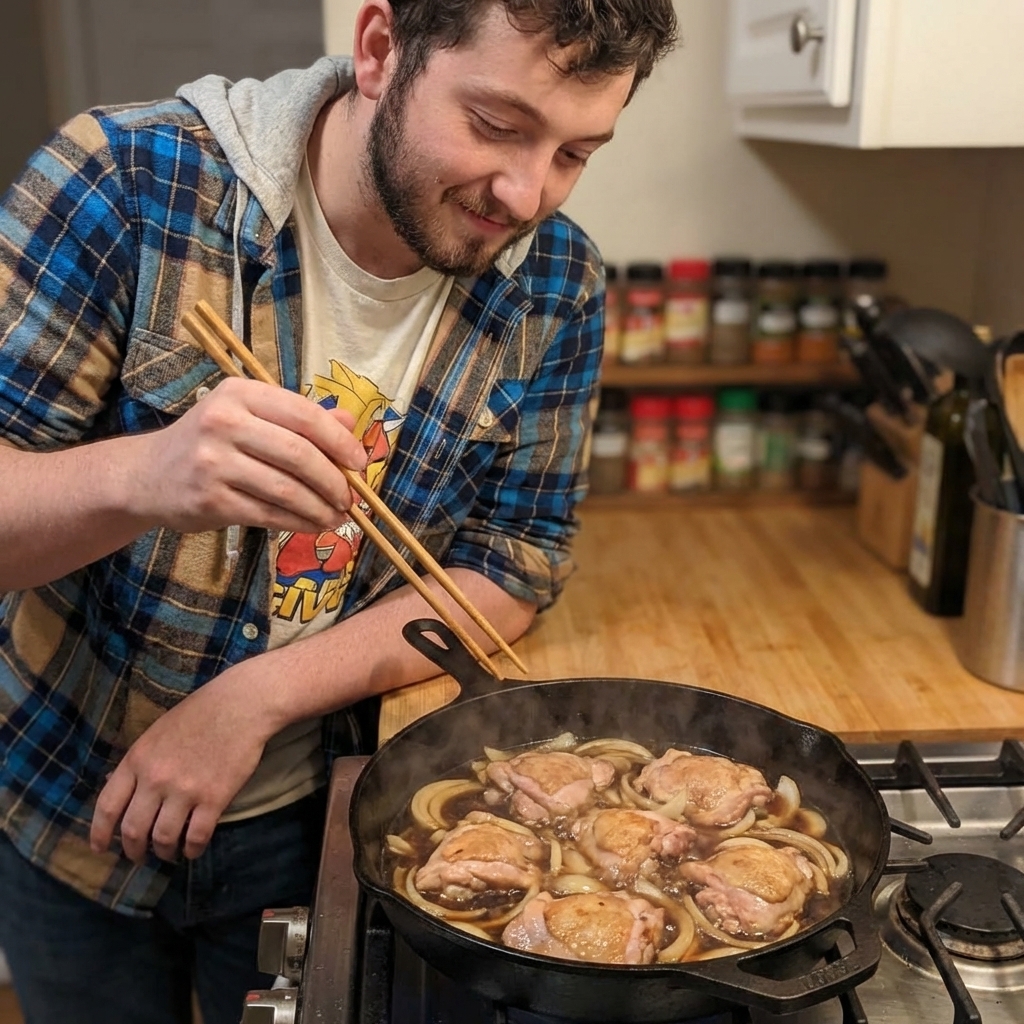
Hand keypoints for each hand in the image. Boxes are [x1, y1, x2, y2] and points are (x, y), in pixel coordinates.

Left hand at [89, 664, 278, 861]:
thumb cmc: (200, 713)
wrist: (241, 705)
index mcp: (138, 759)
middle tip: (139, 857)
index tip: (100, 848)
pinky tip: (193, 849)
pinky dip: (192, 850)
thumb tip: (117, 785)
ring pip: (163, 838)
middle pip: (133, 830)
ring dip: (164, 852)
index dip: (99, 833)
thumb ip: (139, 761)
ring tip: (169, 854)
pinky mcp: (214, 799)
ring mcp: (185, 790)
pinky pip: (196, 836)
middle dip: (134, 851)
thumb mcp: (157, 732)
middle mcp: (156, 779)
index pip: (108, 806)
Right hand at [129, 377, 367, 534]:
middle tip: (351, 498)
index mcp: (241, 393)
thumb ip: (299, 417)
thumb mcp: (250, 416)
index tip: (360, 462)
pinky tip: (314, 526)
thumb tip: (350, 421)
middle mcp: (224, 421)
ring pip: (286, 489)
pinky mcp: (209, 499)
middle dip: (334, 481)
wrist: (147, 475)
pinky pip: (268, 514)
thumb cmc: (210, 442)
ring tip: (338, 517)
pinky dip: (298, 522)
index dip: (340, 441)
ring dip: (321, 508)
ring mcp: (213, 461)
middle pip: (298, 454)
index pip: (304, 415)